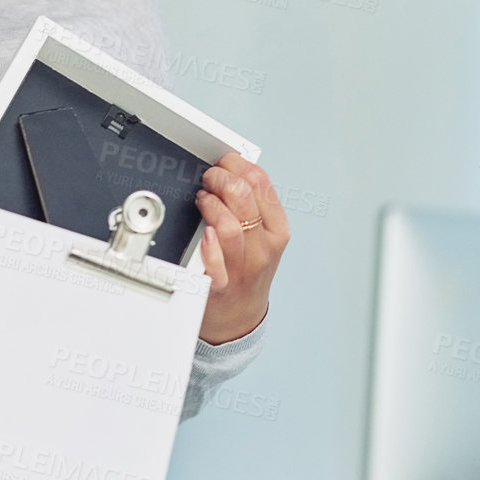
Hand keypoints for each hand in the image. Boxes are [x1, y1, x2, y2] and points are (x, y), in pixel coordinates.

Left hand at [194, 151, 287, 344]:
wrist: (239, 318)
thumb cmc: (248, 270)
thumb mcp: (263, 237)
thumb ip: (254, 206)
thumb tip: (235, 169)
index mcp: (278, 230)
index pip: (261, 183)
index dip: (236, 164)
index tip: (223, 162)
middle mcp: (264, 248)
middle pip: (243, 196)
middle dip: (219, 178)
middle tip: (208, 178)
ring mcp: (243, 267)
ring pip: (229, 223)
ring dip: (210, 203)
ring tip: (202, 200)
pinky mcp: (221, 285)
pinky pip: (215, 259)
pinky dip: (208, 243)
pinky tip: (203, 234)